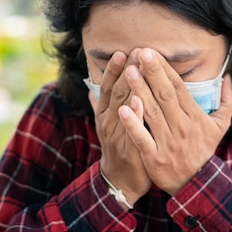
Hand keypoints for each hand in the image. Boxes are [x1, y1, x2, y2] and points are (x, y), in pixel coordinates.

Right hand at [88, 51, 151, 207]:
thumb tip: (91, 89)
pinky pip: (131, 129)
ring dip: (130, 85)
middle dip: (126, 70)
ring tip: (137, 67)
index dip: (113, 69)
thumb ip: (102, 106)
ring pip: (122, 106)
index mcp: (104, 114)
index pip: (108, 87)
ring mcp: (117, 135)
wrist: (121, 181)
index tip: (121, 51)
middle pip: (117, 91)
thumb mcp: (108, 124)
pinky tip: (139, 101)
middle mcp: (108, 121)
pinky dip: (134, 114)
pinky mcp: (127, 148)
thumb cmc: (119, 147)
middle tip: (136, 50)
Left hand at [118, 48, 231, 194]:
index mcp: (194, 117)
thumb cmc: (203, 149)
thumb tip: (227, 76)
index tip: (152, 52)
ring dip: (139, 91)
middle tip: (140, 53)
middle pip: (165, 95)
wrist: (195, 184)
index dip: (165, 70)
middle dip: (152, 73)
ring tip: (128, 72)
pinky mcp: (154, 157)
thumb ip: (228, 100)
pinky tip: (122, 109)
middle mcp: (181, 127)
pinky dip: (133, 124)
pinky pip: (142, 138)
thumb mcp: (221, 125)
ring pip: (152, 112)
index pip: (178, 88)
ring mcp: (167, 142)